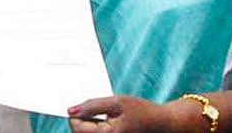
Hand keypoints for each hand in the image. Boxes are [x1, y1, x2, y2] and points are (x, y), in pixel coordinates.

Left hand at [67, 95, 190, 132]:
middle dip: (83, 120)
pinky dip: (97, 128)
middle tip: (98, 110)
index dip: (76, 115)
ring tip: (106, 116)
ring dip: (90, 124)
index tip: (83, 106)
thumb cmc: (142, 111)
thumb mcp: (117, 102)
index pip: (77, 128)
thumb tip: (71, 111)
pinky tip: (107, 122)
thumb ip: (92, 105)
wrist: (161, 123)